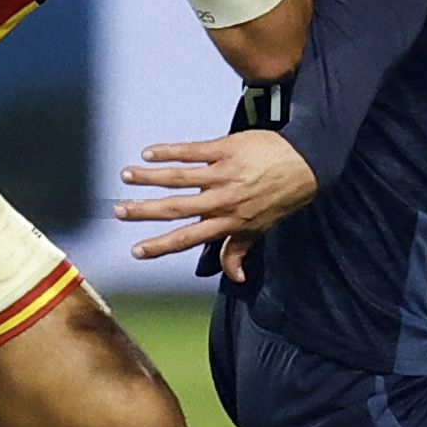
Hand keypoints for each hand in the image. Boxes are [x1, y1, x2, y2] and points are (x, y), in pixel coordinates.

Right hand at [115, 130, 317, 262]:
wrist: (306, 162)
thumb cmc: (284, 196)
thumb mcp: (263, 227)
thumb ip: (240, 249)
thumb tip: (235, 277)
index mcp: (229, 222)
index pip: (189, 238)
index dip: (162, 246)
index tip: (138, 251)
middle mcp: (222, 200)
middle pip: (176, 208)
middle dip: (145, 211)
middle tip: (119, 212)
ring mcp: (223, 174)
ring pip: (179, 178)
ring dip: (149, 178)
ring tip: (126, 176)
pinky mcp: (225, 149)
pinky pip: (192, 150)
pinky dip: (169, 151)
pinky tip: (149, 153)